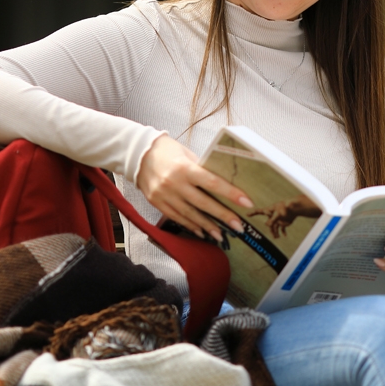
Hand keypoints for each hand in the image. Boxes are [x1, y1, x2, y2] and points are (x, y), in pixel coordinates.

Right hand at [135, 135, 253, 241]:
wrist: (137, 154)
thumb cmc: (167, 150)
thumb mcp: (187, 154)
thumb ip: (202, 169)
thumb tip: (223, 184)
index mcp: (184, 168)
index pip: (212, 183)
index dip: (231, 194)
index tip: (246, 203)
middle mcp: (174, 183)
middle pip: (203, 203)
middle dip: (223, 216)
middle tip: (239, 227)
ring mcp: (164, 195)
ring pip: (190, 215)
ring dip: (207, 226)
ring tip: (221, 235)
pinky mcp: (156, 203)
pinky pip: (176, 218)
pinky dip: (190, 226)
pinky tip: (201, 232)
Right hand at [248, 195, 320, 238]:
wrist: (296, 208)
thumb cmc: (287, 207)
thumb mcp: (279, 212)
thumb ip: (273, 219)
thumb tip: (267, 224)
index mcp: (270, 211)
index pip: (259, 211)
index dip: (252, 213)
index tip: (247, 214)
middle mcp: (273, 215)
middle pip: (268, 223)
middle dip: (270, 229)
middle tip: (273, 234)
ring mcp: (278, 219)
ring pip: (274, 228)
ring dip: (275, 233)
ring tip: (277, 237)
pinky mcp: (283, 222)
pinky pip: (281, 228)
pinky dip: (283, 232)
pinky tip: (284, 236)